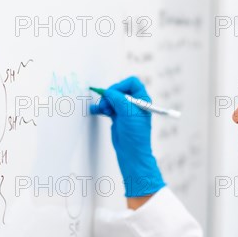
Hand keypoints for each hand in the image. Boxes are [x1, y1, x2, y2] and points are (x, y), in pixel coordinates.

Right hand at [90, 76, 164, 196]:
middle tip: (106, 105)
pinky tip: (95, 110)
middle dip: (110, 96)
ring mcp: (125, 110)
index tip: (113, 94)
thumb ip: (118, 99)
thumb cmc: (136, 135)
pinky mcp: (117, 117)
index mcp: (142, 100)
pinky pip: (107, 107)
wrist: (131, 153)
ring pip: (111, 99)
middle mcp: (134, 103)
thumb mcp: (128, 113)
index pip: (131, 83)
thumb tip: (108, 92)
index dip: (120, 86)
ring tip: (102, 110)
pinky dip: (101, 108)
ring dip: (104, 102)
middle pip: (118, 90)